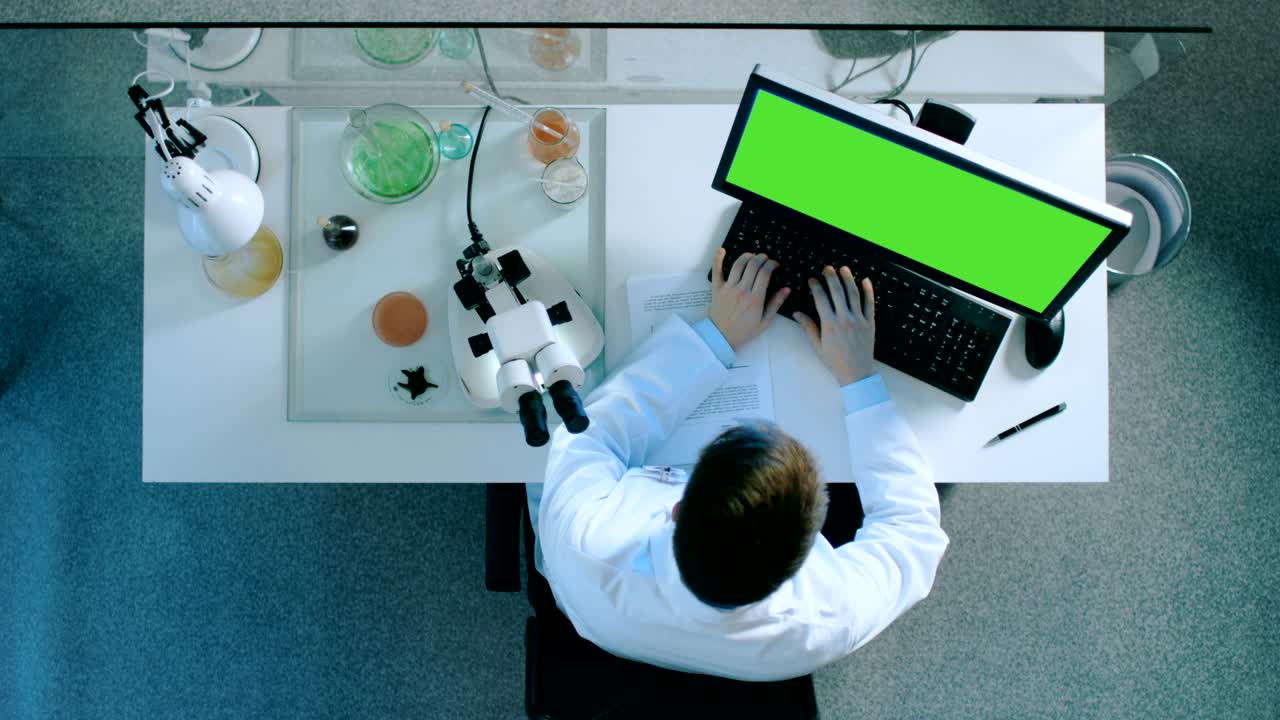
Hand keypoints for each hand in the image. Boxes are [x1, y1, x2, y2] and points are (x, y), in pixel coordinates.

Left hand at [708, 249, 790, 350]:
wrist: (721, 337)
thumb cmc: (743, 331)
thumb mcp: (764, 321)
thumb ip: (776, 304)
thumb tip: (786, 289)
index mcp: (755, 298)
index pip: (765, 273)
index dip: (772, 264)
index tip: (775, 265)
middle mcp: (742, 290)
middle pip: (753, 265)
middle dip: (762, 257)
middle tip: (765, 258)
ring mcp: (728, 288)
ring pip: (738, 264)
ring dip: (747, 256)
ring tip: (752, 256)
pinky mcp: (717, 288)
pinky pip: (717, 271)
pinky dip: (718, 259)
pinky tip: (722, 250)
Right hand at [793, 266, 875, 385]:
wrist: (856, 373)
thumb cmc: (835, 362)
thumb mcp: (817, 346)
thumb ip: (808, 327)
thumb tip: (797, 314)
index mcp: (830, 325)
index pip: (821, 299)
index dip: (815, 287)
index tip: (812, 280)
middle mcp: (844, 319)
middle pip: (837, 292)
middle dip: (831, 277)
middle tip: (827, 268)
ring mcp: (858, 320)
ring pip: (853, 294)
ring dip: (848, 279)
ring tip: (843, 269)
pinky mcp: (870, 323)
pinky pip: (869, 303)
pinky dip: (868, 291)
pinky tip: (865, 280)